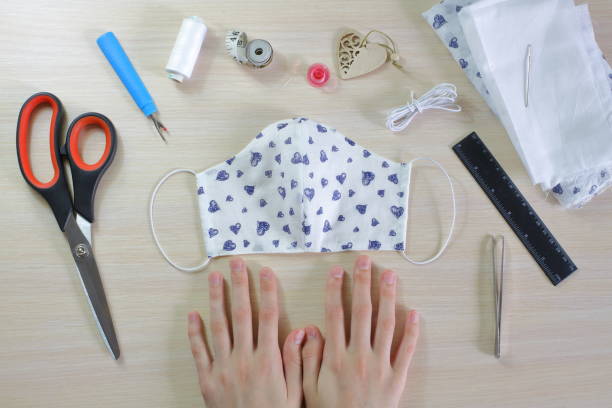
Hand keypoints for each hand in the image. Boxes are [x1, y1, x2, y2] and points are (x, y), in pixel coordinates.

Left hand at [187, 257, 303, 407]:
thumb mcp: (295, 394)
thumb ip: (297, 362)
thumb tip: (304, 332)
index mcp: (267, 361)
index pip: (269, 317)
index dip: (267, 292)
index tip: (266, 272)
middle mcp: (243, 359)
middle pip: (241, 315)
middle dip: (239, 286)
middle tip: (236, 264)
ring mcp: (222, 368)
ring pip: (219, 327)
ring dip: (216, 300)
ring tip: (214, 279)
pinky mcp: (207, 380)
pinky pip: (199, 352)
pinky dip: (195, 333)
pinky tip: (194, 314)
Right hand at [302, 255, 419, 407]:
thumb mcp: (309, 388)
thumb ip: (307, 358)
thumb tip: (310, 329)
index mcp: (336, 357)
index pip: (335, 314)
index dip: (334, 290)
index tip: (336, 271)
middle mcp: (359, 355)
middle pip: (361, 312)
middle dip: (363, 283)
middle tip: (365, 261)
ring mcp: (381, 365)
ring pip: (385, 324)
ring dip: (388, 297)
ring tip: (390, 276)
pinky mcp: (397, 377)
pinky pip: (407, 351)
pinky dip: (412, 332)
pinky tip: (414, 313)